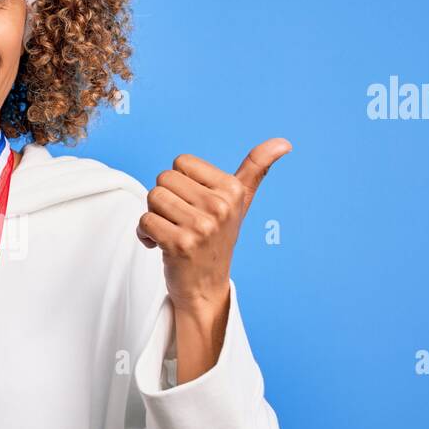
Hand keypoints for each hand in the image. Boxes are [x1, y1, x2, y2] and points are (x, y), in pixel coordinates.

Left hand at [137, 138, 291, 317]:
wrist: (205, 286)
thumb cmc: (218, 237)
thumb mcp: (239, 201)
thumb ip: (256, 169)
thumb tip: (284, 143)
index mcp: (233, 189)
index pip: (181, 162)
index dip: (180, 182)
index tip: (192, 204)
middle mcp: (220, 206)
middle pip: (163, 178)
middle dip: (165, 199)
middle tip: (181, 221)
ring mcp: (202, 227)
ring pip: (153, 198)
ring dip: (154, 216)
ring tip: (171, 232)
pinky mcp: (180, 244)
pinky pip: (145, 221)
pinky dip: (146, 234)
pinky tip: (160, 245)